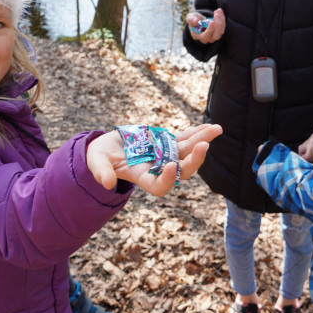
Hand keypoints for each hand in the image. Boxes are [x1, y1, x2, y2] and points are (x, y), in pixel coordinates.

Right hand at [87, 124, 221, 195]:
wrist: (109, 148)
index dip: (167, 179)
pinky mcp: (167, 142)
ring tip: (216, 129)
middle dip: (194, 160)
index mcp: (142, 177)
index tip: (172, 166)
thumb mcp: (96, 163)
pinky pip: (186, 138)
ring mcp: (165, 155)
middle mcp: (158, 168)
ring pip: (188, 151)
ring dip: (202, 141)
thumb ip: (101, 172)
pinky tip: (210, 126)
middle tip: (204, 147)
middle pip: (182, 170)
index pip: (160, 185)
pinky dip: (197, 132)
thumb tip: (106, 183)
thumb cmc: (101, 158)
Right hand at [187, 9, 225, 42]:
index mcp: (199, 36)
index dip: (209, 30)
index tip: (212, 21)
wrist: (199, 20)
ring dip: (221, 20)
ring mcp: (214, 36)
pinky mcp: (219, 31)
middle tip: (216, 14)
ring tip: (218, 10)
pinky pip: (223, 26)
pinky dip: (222, 18)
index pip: (205, 36)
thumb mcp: (190, 18)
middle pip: (216, 36)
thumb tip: (196, 21)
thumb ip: (191, 20)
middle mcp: (208, 38)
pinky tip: (219, 11)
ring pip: (221, 31)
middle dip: (218, 25)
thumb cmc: (193, 20)